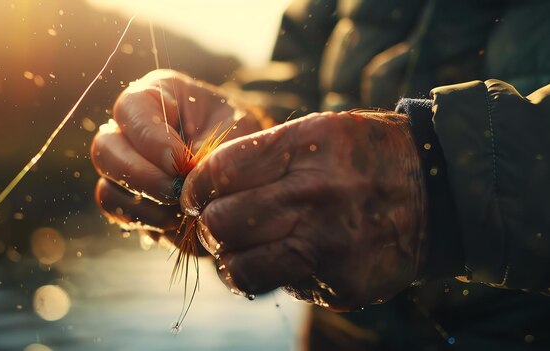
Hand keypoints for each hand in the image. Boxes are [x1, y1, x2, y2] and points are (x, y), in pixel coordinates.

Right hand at [91, 69, 262, 240]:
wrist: (244, 165)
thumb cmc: (241, 136)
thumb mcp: (235, 131)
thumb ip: (208, 151)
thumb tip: (181, 182)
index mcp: (156, 95)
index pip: (131, 108)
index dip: (149, 138)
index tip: (179, 162)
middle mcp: (129, 128)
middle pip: (105, 149)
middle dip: (141, 176)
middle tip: (176, 193)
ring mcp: (123, 164)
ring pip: (106, 186)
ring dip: (144, 204)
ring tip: (183, 209)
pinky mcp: (128, 197)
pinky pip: (118, 212)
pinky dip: (147, 221)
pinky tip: (177, 220)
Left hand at [180, 110, 426, 309]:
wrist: (436, 193)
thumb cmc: (366, 156)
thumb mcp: (321, 130)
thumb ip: (264, 152)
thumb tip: (206, 183)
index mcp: (309, 147)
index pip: (221, 171)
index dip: (196, 186)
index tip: (194, 194)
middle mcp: (317, 195)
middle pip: (222, 222)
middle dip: (207, 225)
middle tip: (214, 222)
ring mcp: (330, 245)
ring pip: (239, 266)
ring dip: (227, 258)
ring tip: (236, 247)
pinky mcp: (340, 285)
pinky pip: (276, 286)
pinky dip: (266, 274)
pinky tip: (280, 258)